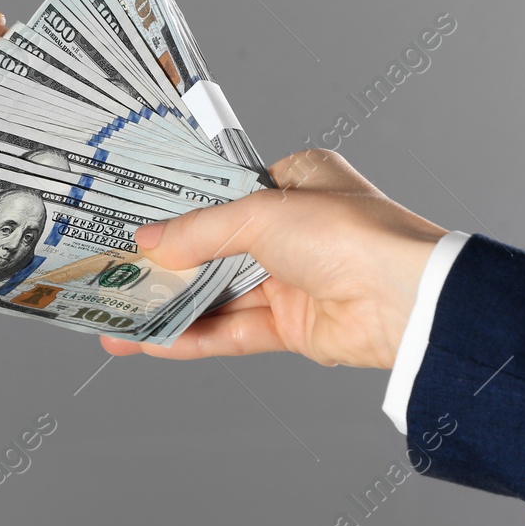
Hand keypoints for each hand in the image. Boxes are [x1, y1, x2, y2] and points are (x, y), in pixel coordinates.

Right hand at [100, 150, 446, 368]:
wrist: (406, 302)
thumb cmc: (353, 235)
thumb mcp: (259, 213)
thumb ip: (199, 230)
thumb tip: (149, 243)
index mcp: (300, 182)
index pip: (227, 192)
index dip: (182, 209)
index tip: (137, 221)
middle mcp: (298, 231)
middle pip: (218, 247)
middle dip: (169, 264)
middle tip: (118, 272)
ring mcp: (296, 281)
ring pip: (221, 293)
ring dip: (173, 305)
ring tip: (121, 315)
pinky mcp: (295, 327)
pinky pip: (234, 332)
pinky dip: (193, 338)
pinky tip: (152, 343)